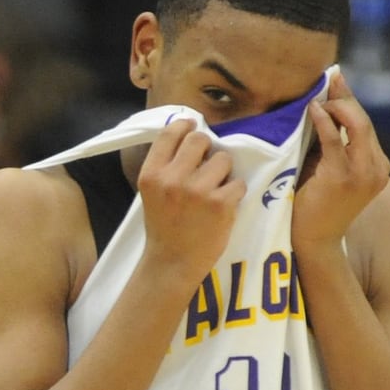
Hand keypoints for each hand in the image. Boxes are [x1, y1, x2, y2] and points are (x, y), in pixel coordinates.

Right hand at [136, 119, 245, 280]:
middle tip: (206, 165)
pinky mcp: (221, 204)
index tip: (192, 127)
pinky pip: (238, 183)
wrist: (172, 263)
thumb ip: (166, 166)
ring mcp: (197, 191)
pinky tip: (224, 205)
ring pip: (223, 159)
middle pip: (199, 139)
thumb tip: (190, 136)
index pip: (170, 133)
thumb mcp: (151, 192)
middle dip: (207, 149)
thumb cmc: (163, 226)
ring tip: (215, 189)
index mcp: (151, 174)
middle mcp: (172, 178)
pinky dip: (235, 193)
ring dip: (223, 172)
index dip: (185, 125)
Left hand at [291, 74, 389, 252]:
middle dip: (345, 97)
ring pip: (357, 125)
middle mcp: (378, 168)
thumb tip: (321, 107)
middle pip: (364, 121)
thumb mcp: (331, 168)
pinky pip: (334, 141)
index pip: (365, 124)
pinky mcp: (343, 177)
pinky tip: (313, 109)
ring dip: (337, 106)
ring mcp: (364, 173)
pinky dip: (324, 121)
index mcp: (379, 165)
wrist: (315, 240)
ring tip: (318, 97)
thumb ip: (333, 143)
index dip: (350, 100)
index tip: (336, 79)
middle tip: (328, 79)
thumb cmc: (317, 204)